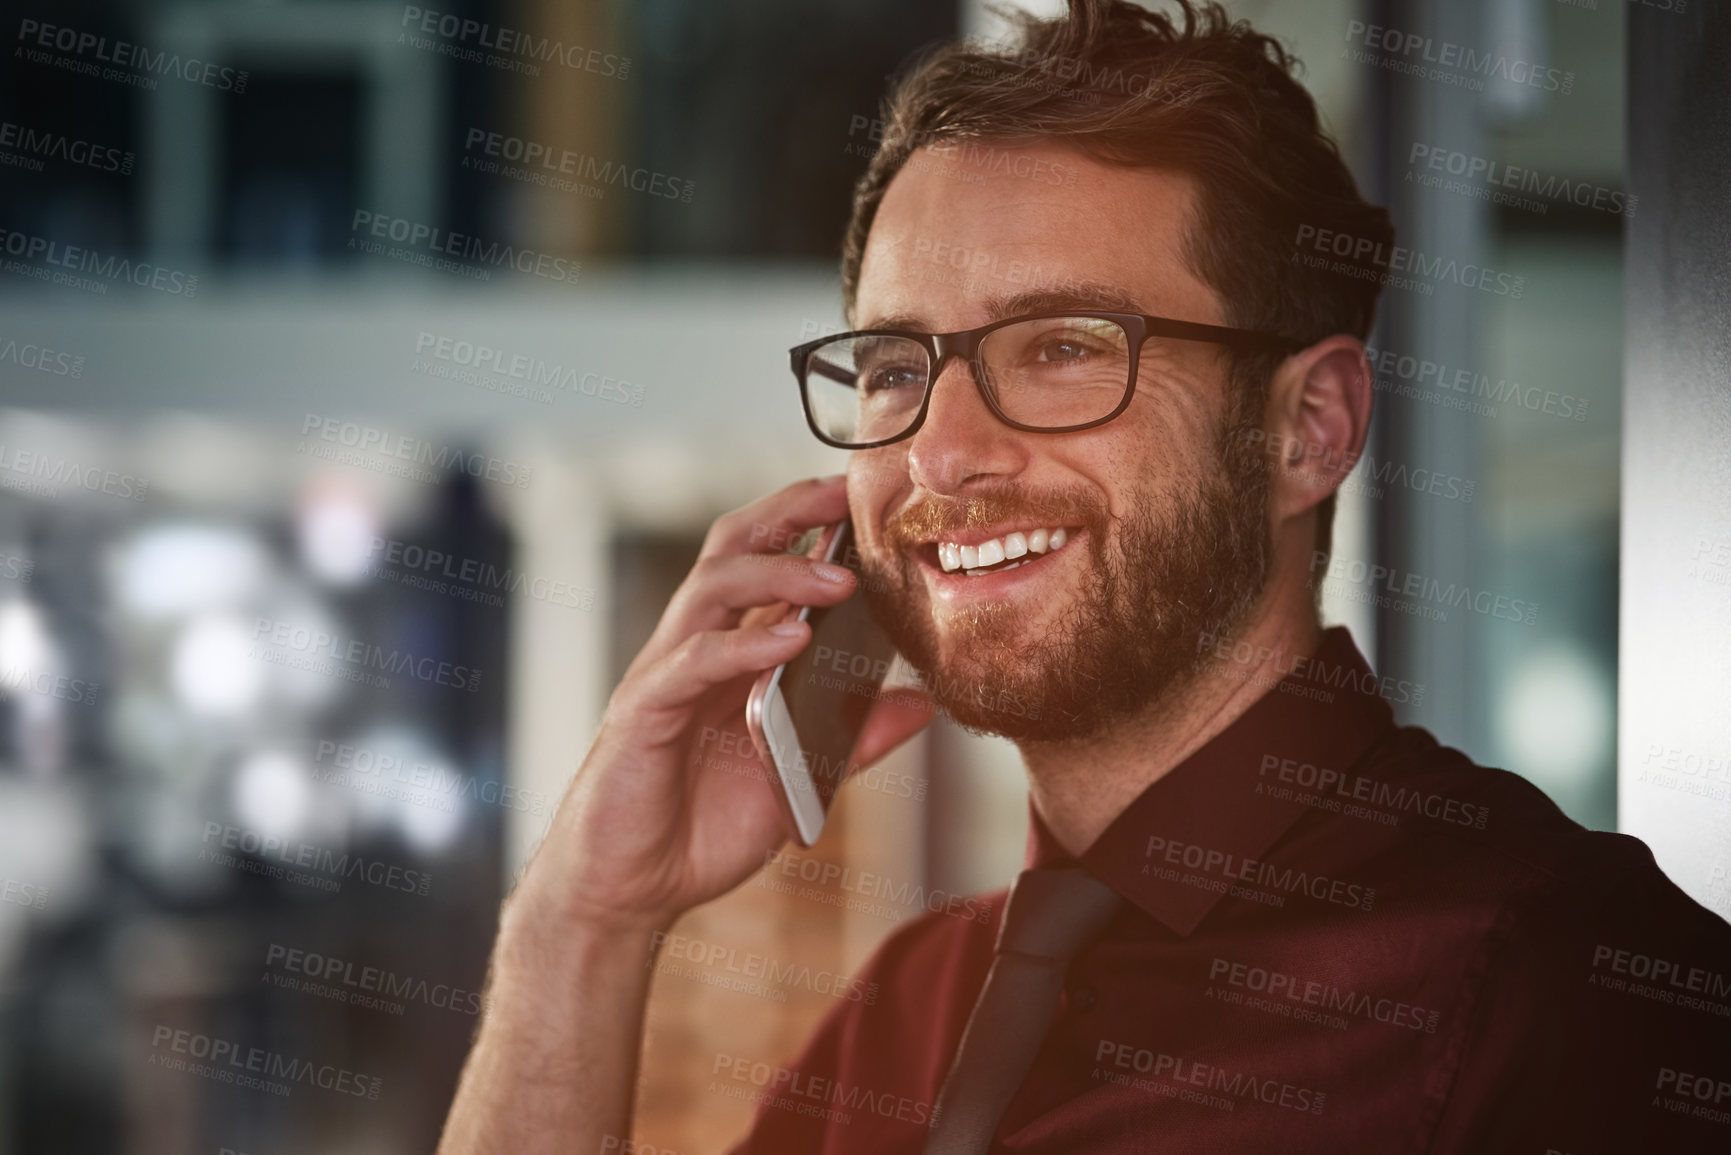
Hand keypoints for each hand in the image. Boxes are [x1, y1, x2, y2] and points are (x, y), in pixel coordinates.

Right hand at [507, 475, 932, 943]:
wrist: (630, 891)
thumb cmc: (701, 828)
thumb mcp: (799, 778)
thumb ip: (854, 738)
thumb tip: (921, 703)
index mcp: (729, 654)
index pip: (762, 561)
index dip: (804, 521)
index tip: (859, 495)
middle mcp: (694, 650)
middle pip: (730, 550)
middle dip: (785, 513)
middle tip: (843, 495)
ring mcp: (667, 676)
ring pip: (710, 591)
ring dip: (777, 575)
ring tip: (838, 577)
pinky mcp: (645, 714)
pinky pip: (693, 665)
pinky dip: (744, 647)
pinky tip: (792, 641)